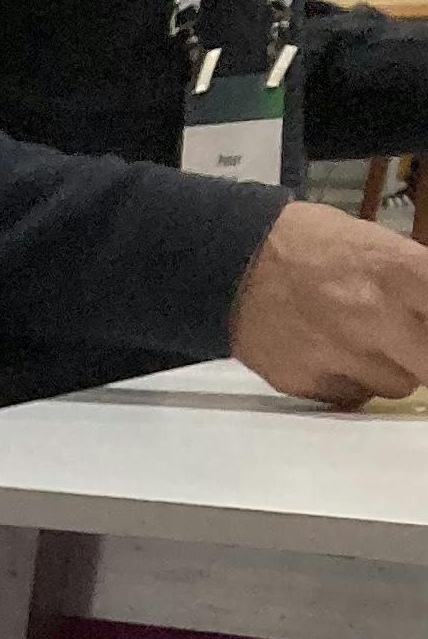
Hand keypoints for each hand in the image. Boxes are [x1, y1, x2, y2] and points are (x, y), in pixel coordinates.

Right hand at [229, 200, 427, 406]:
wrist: (230, 262)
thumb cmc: (308, 245)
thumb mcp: (377, 243)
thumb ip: (416, 282)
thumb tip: (427, 310)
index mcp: (399, 271)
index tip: (424, 326)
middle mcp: (375, 315)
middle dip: (424, 355)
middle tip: (413, 347)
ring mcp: (339, 353)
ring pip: (400, 385)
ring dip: (392, 369)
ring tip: (368, 346)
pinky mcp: (306, 380)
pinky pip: (352, 395)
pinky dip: (351, 381)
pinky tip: (334, 356)